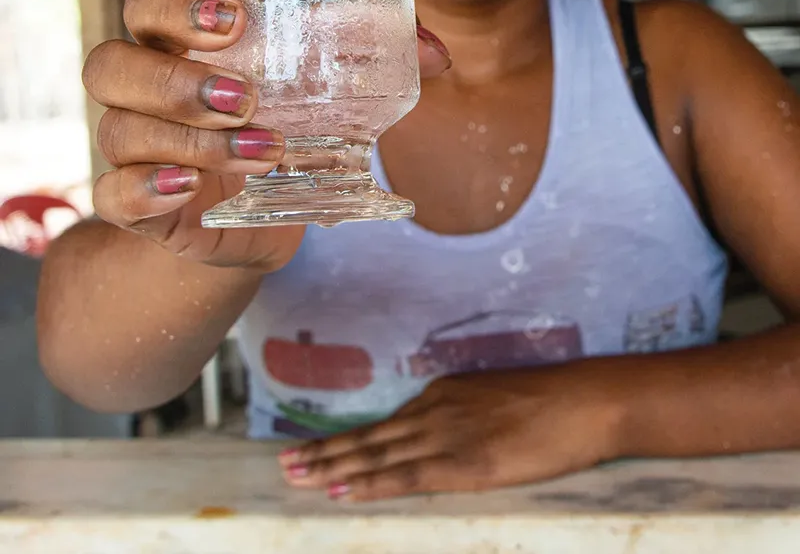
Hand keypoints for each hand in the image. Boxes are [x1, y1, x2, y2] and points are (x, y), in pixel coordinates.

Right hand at [83, 0, 449, 270]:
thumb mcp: (330, 92)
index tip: (233, 18)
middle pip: (110, 64)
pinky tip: (191, 190)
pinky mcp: (139, 204)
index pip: (148, 4)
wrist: (266, 214)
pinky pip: (112, 196)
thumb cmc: (290, 127)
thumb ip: (376, 60)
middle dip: (173, 78)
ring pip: (120, 131)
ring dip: (191, 141)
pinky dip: (146, 191)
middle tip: (246, 95)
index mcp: (183, 44)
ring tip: (266, 150)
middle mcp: (146, 88)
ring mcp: (135, 146)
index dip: (175, 5)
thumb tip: (437, 56)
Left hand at [279, 366, 622, 501]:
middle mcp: (433, 411)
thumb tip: (446, 436)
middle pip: (368, 438)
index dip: (344, 440)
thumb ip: (465, 416)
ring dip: (332, 468)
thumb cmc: (551, 403)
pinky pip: (405, 476)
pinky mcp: (462, 462)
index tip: (309, 449)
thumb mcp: (496, 401)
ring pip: (376, 455)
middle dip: (322, 452)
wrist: (583, 401)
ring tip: (294, 476)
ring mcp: (445, 435)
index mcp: (442, 395)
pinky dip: (367, 484)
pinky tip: (339, 490)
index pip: (382, 425)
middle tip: (282, 464)